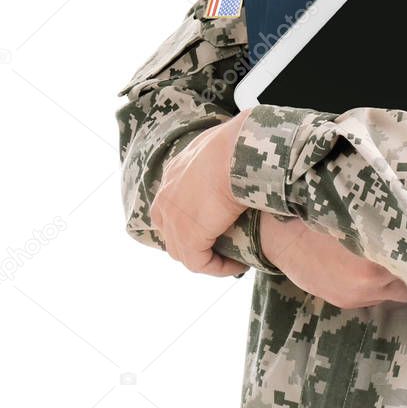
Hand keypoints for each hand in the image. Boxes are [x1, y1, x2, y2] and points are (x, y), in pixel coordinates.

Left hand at [149, 109, 253, 276]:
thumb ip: (221, 152)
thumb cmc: (238, 140)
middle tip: (221, 245)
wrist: (237, 151)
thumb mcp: (222, 141)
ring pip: (185, 251)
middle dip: (194, 241)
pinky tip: (237, 264)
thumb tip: (238, 145)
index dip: (190, 218)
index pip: (172, 205)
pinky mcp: (188, 239)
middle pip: (172, 232)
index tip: (214, 224)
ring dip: (208, 257)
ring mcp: (173, 221)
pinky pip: (201, 263)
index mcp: (173, 173)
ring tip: (232, 258)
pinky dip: (219, 267)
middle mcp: (165, 198)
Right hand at [259, 212, 406, 309]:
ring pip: (394, 293)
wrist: (279, 235)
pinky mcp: (344, 301)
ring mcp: (356, 296)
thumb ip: (385, 226)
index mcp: (374, 261)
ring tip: (395, 254)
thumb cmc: (318, 214)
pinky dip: (380, 283)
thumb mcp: (355, 215)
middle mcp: (369, 284)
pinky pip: (375, 296)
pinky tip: (374, 264)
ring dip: (397, 276)